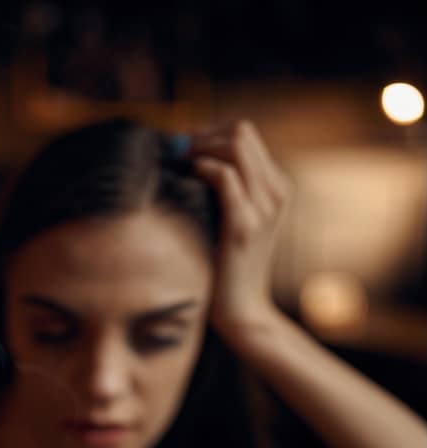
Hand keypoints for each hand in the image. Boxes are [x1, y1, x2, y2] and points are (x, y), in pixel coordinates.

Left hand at [187, 120, 291, 339]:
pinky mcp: (245, 225)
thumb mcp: (233, 221)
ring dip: (200, 149)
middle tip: (177, 155)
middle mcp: (276, 191)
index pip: (244, 134)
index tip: (184, 149)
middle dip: (203, 136)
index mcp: (277, 187)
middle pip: (242, 131)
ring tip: (180, 166)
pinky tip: (188, 178)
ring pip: (235, 145)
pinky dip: (203, 169)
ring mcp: (264, 207)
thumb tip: (189, 157)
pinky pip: (226, 176)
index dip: (210, 134)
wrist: (241, 310)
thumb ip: (225, 190)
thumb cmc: (227, 267)